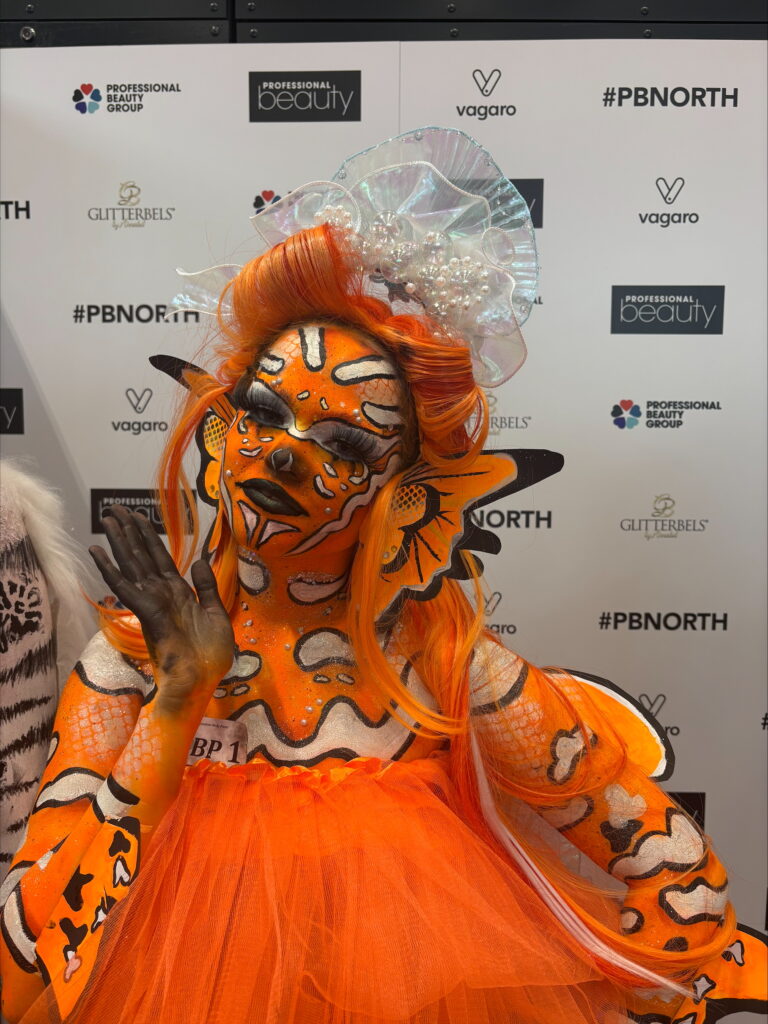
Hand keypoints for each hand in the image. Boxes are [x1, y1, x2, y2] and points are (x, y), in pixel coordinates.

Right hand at [89, 505, 234, 710]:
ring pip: (132, 564)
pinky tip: (97, 551)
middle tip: (114, 508)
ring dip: (118, 541)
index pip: (160, 558)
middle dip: (129, 531)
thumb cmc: (209, 657)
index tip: (138, 516)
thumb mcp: (217, 615)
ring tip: (106, 519)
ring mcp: (152, 602)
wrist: (202, 683)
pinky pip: (126, 586)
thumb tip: (199, 561)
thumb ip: (206, 588)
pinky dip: (110, 568)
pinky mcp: (147, 612)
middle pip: (142, 555)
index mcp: (178, 594)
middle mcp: (161, 594)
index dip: (148, 537)